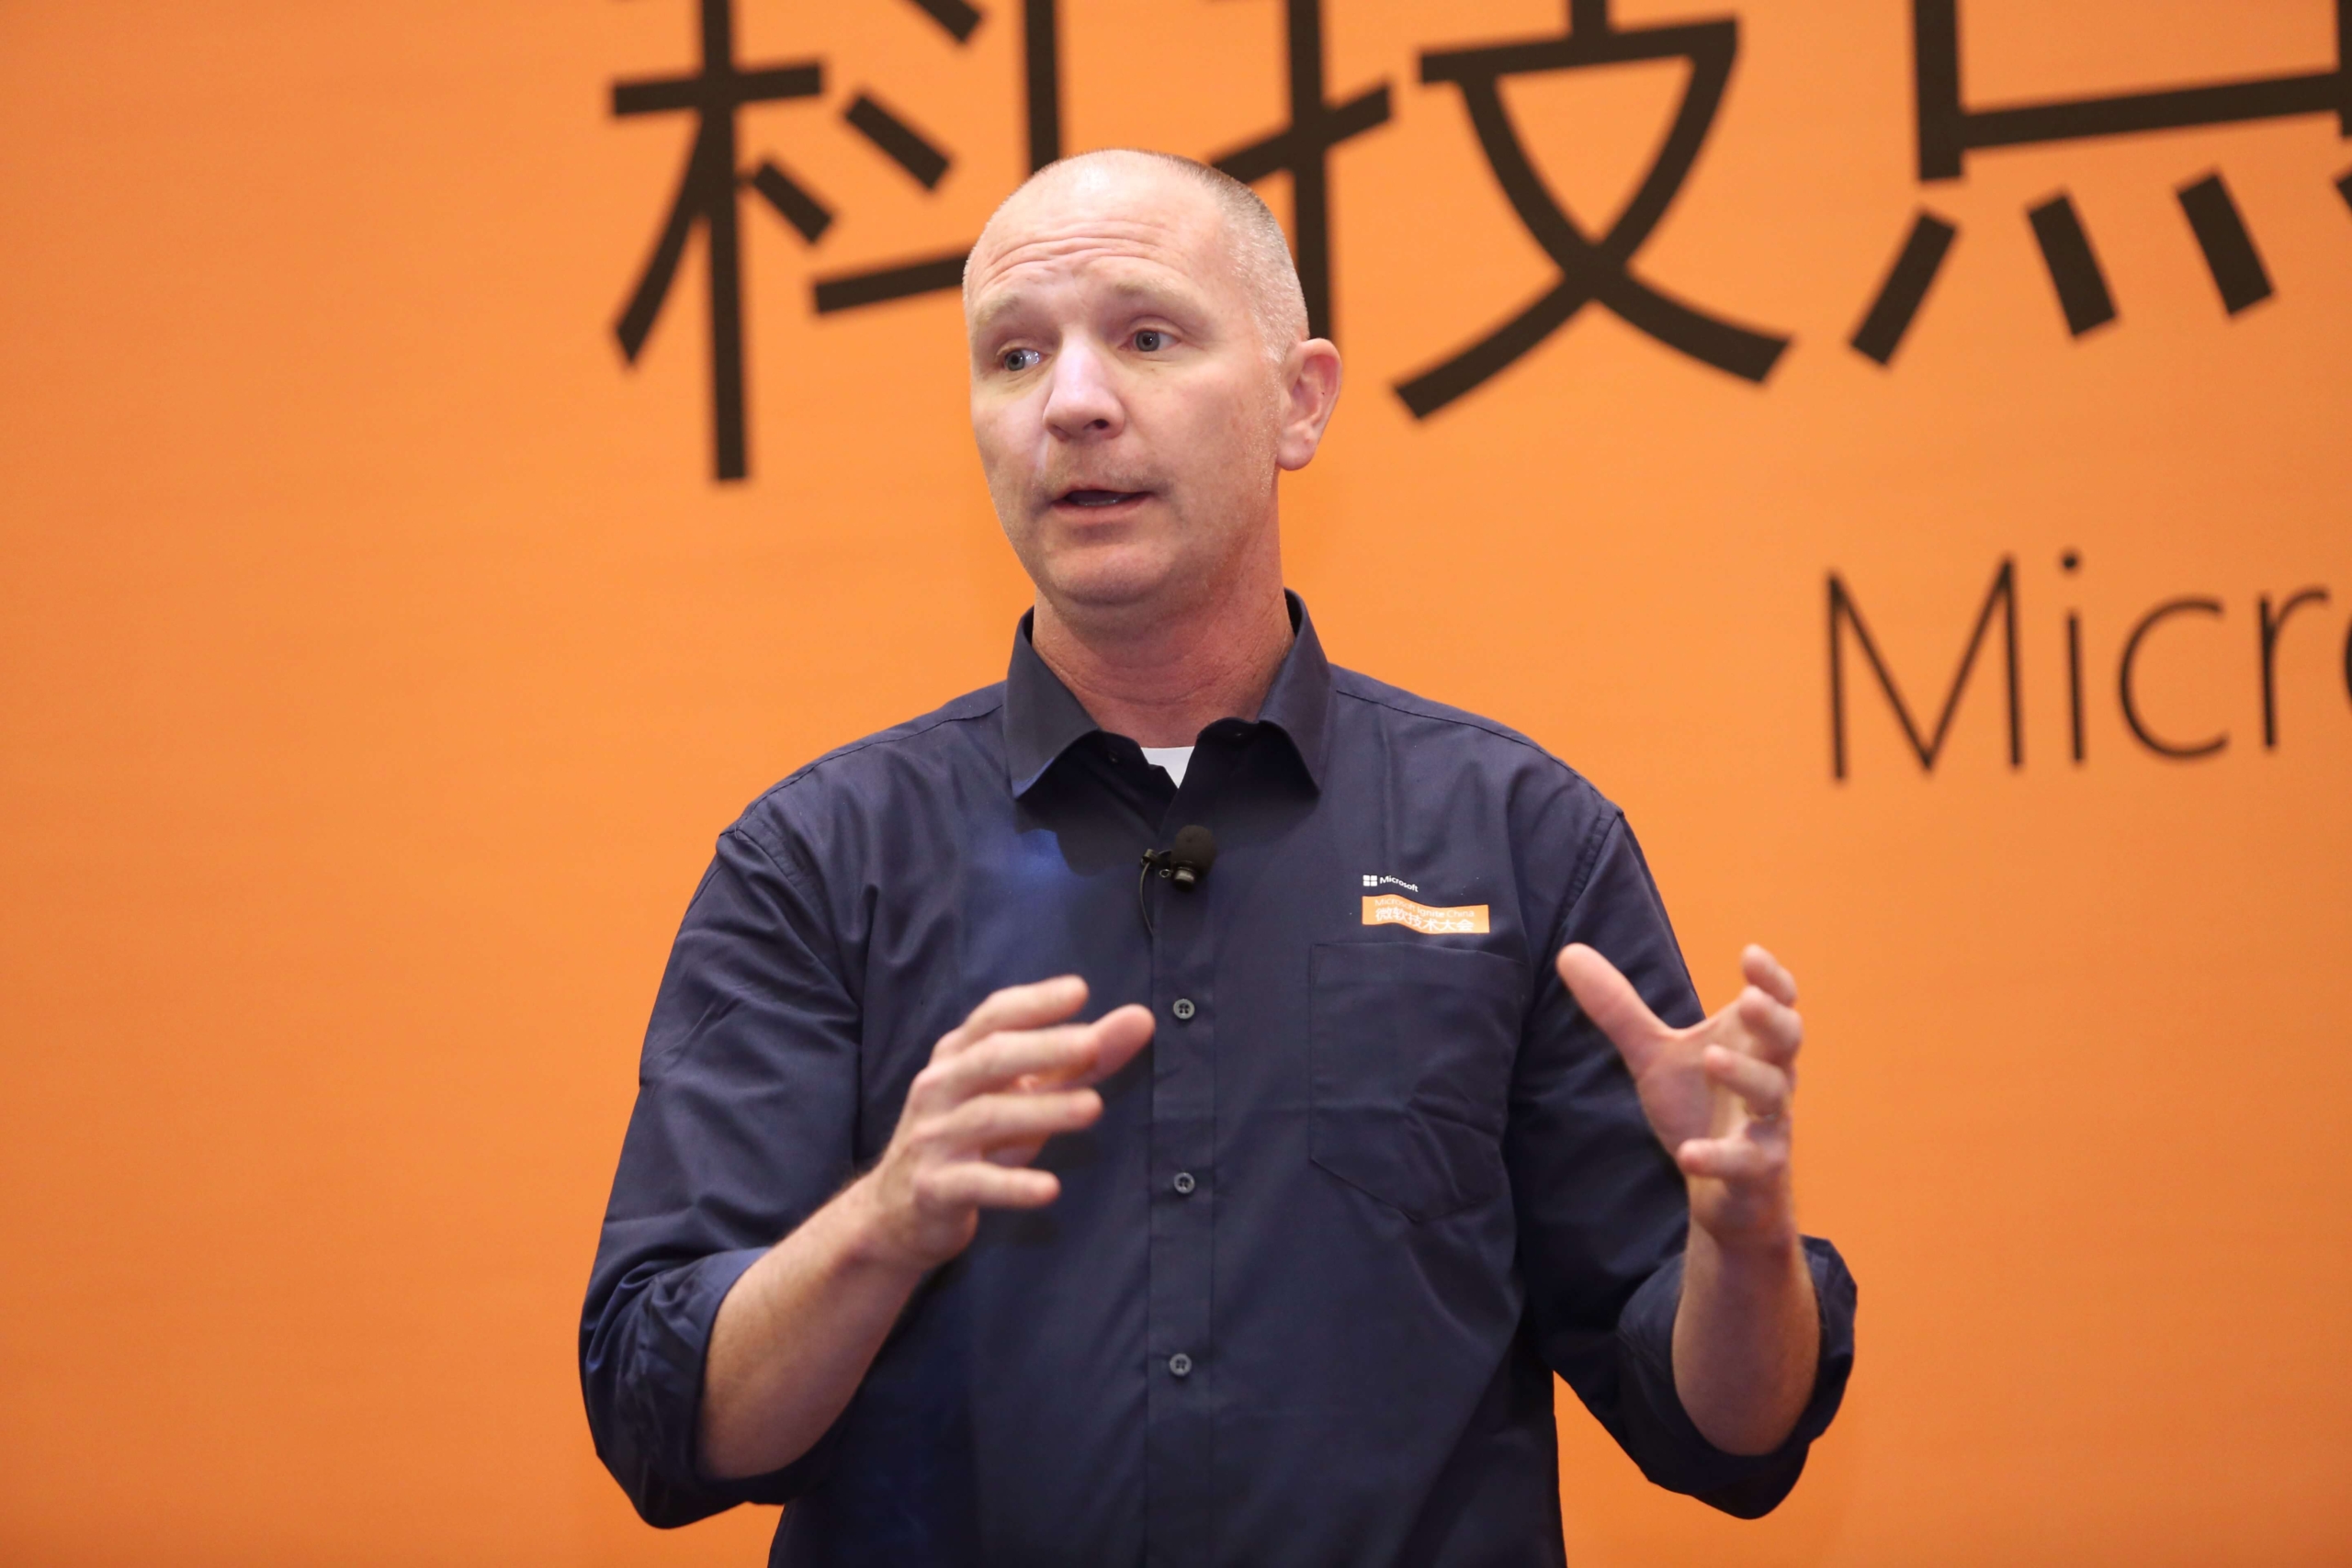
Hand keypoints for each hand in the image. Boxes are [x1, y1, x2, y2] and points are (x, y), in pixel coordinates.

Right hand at [853, 976, 1153, 1271]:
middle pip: (990, 1059)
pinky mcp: (935, 1190)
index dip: (1034, 1002)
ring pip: (986, 1117)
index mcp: (957, 1056)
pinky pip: (975, 1184)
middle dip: (1042, 1048)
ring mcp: (933, 1139)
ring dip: (1041, 1111)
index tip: (1080, 990)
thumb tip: (1141, 1020)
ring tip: (1093, 1107)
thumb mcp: (1021, 1095)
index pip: (993, 1017)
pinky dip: (1012, 1186)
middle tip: (1092, 1043)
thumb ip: (1079, 1060)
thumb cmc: (972, 1139)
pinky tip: (1049, 1189)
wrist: (897, 1211)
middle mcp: (939, 1089)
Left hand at [1556, 943, 1802, 1252]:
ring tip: (1712, 1057)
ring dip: (1744, 1074)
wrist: (1723, 1189)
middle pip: (1787, 1039)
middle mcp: (1768, 1076)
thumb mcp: (1653, 1055)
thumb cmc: (1698, 1107)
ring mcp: (1766, 1124)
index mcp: (1750, 1042)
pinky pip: (1746, 1161)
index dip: (1769, 979)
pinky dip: (1718, 1156)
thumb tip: (1568, 952)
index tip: (1750, 954)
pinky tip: (1689, 1155)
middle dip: (1772, 1018)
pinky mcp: (1756, 1170)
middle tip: (1746, 999)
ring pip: (1772, 1094)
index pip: (1775, 1002)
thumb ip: (1619, 1008)